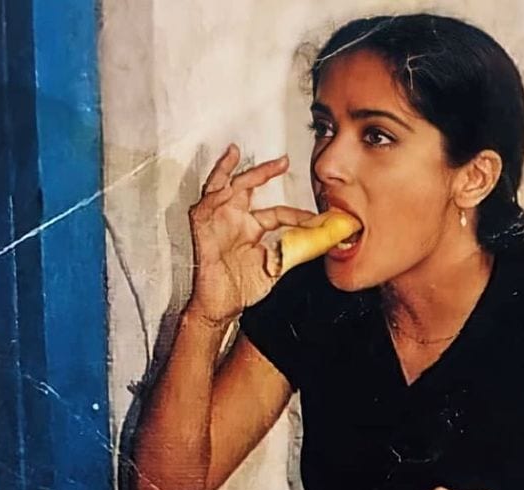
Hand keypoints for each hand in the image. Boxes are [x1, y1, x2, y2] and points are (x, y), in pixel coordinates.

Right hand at [186, 143, 316, 325]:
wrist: (222, 305)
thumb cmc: (243, 288)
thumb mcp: (276, 267)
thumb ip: (294, 252)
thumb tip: (320, 243)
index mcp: (253, 228)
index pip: (279, 213)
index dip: (298, 214)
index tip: (318, 216)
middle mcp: (236, 219)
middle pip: (250, 187)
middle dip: (265, 172)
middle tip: (284, 161)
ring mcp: (219, 219)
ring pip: (225, 185)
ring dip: (231, 168)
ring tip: (236, 152)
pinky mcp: (203, 223)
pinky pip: (207, 198)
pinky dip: (214, 183)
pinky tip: (221, 169)